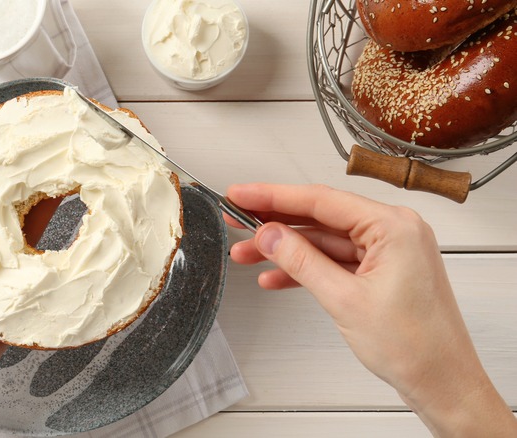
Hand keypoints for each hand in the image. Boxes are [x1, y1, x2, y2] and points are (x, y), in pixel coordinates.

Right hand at [226, 183, 516, 436]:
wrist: (442, 384)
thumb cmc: (415, 346)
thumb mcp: (344, 300)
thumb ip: (302, 261)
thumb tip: (269, 235)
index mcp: (393, 227)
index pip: (320, 200)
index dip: (273, 196)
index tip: (241, 194)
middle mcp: (393, 231)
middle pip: (320, 217)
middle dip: (274, 221)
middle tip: (235, 218)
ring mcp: (387, 252)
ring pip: (323, 241)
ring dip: (284, 249)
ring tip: (246, 254)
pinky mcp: (380, 272)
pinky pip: (334, 261)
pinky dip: (305, 268)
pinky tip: (274, 277)